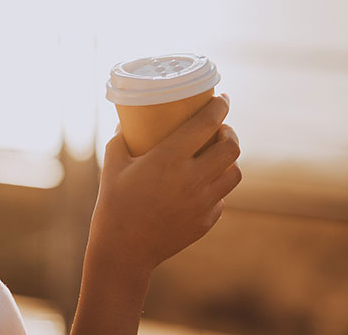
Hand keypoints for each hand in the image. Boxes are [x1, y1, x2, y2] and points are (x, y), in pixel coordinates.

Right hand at [88, 95, 241, 274]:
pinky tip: (201, 184)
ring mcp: (203, 202)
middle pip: (231, 148)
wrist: (124, 249)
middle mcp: (192, 179)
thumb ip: (121, 138)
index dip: (218, 107)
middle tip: (219, 129)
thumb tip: (127, 120)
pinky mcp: (206, 221)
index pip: (206, 124)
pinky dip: (215, 186)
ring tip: (216, 155)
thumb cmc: (114, 202)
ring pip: (234, 174)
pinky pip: (221, 197)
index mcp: (169, 159)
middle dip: (229, 133)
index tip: (220, 99)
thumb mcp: (113, 163)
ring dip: (228, 160)